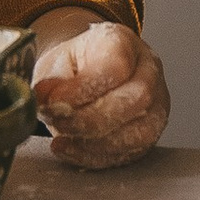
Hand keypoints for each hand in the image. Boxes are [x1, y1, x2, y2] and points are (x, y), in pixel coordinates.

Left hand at [30, 14, 169, 169]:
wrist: (84, 72)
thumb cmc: (73, 66)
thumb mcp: (55, 64)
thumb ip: (50, 83)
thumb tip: (44, 100)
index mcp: (122, 42)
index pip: (115, 67)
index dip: (82, 90)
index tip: (52, 102)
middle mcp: (148, 71)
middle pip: (136, 99)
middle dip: (91, 119)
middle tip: (58, 121)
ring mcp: (156, 104)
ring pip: (140, 132)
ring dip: (94, 142)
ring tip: (62, 136)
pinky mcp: (150, 133)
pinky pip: (131, 153)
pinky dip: (96, 157)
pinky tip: (70, 149)